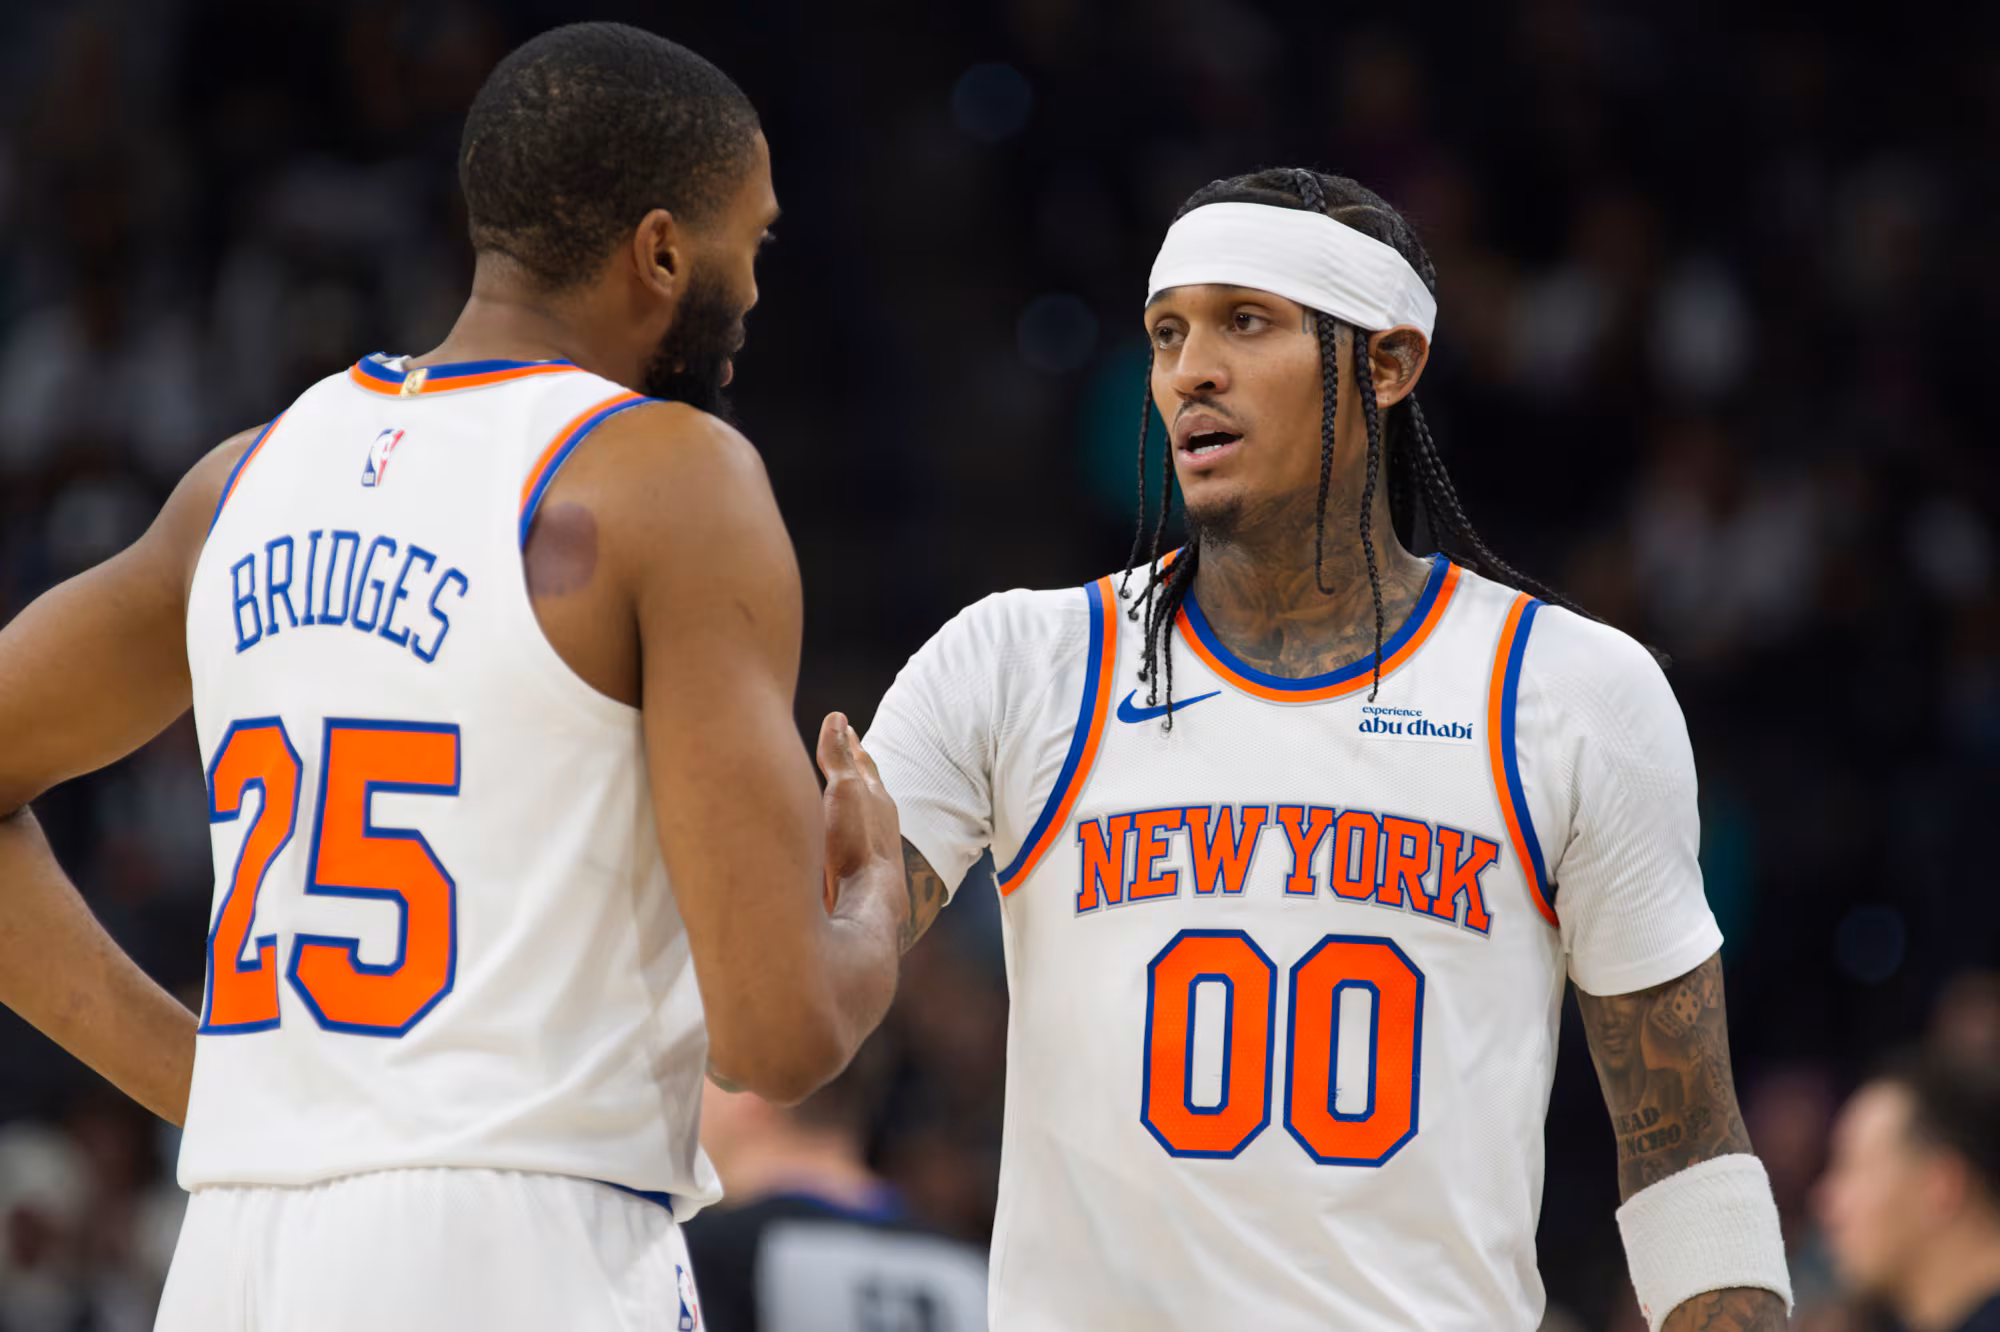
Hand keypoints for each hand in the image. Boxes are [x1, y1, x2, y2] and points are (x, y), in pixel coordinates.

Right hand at [815, 712, 901, 915]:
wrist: (870, 904)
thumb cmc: (858, 846)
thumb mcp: (844, 791)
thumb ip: (840, 757)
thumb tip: (839, 718)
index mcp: (875, 798)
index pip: (863, 762)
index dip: (852, 743)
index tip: (846, 726)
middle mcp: (878, 822)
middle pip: (865, 788)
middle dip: (853, 769)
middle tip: (847, 751)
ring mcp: (869, 849)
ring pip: (858, 816)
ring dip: (846, 801)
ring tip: (837, 793)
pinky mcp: (856, 873)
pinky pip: (846, 842)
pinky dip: (836, 831)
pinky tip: (829, 843)